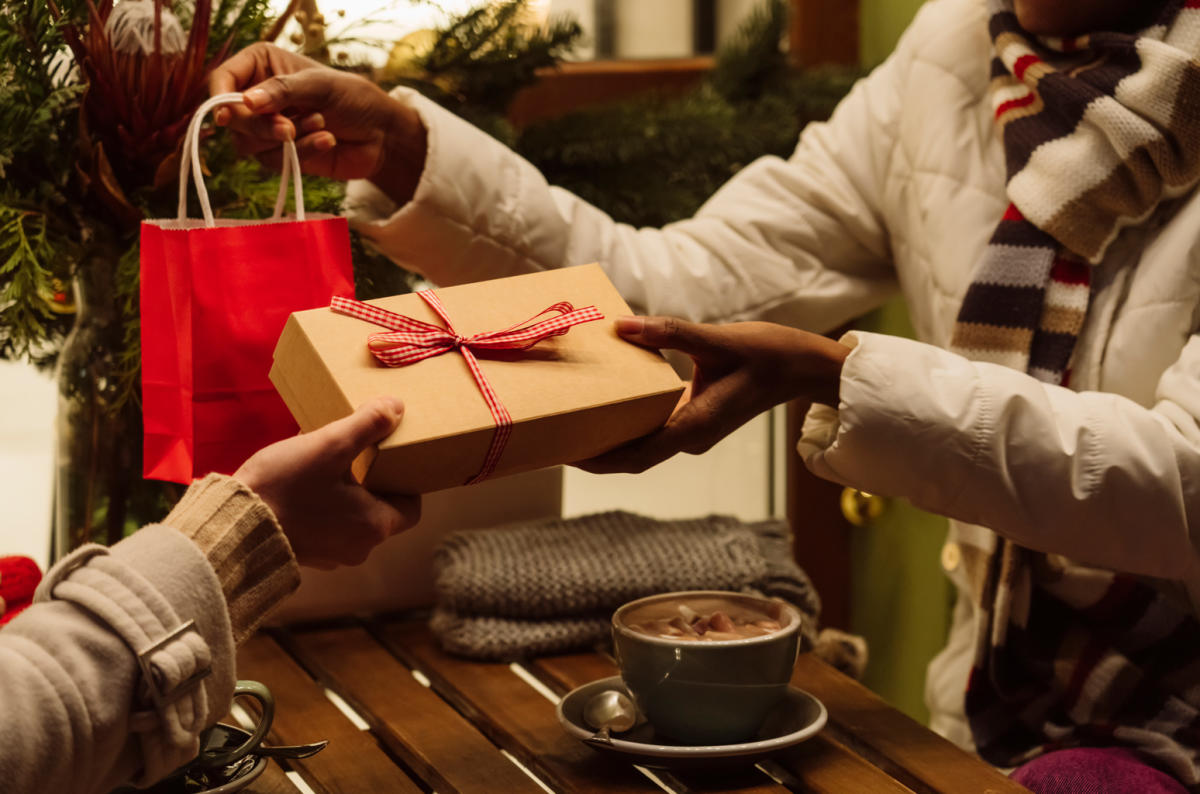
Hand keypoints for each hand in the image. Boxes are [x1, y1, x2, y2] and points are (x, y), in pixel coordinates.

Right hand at [208, 43, 425, 202]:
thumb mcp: (320, 86)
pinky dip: (302, 152)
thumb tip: (244, 102)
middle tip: (289, 129)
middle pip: (231, 118)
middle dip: (260, 127)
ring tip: (321, 124)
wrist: (381, 133)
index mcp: (260, 65)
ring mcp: (267, 127)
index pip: (222, 80)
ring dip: (286, 139)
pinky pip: (274, 161)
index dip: (220, 99)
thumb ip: (282, 90)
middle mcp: (257, 96)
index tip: (229, 116)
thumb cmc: (353, 97)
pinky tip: (327, 140)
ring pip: (248, 145)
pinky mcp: (280, 155)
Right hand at [234, 396, 420, 567]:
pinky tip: (304, 482)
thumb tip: (396, 407)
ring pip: (353, 519)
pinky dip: (324, 506)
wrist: (231, 527)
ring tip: (329, 464)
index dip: (405, 480)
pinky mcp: (306, 553)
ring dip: (346, 493)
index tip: (392, 458)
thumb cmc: (284, 488)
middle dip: (373, 482)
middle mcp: (358, 548)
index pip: (411, 506)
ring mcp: (331, 555)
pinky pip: (327, 526)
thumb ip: (367, 425)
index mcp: (374, 526)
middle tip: (360, 455)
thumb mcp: (329, 446)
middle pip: (381, 511)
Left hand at [578, 316, 849, 474]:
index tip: (565, 455)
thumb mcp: (717, 339)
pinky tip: (607, 403)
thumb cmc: (768, 354)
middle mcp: (690, 436)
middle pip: (632, 456)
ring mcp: (693, 430)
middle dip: (594, 452)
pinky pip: (654, 428)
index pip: (636, 456)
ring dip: (609, 438)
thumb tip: (622, 326)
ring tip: (570, 421)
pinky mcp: (695, 418)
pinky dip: (628, 422)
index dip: (599, 460)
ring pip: (642, 444)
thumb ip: (669, 333)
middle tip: (553, 437)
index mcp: (694, 426)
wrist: (805, 366)